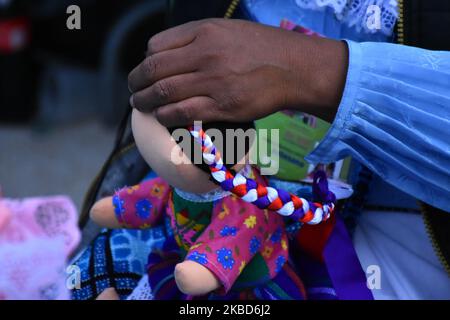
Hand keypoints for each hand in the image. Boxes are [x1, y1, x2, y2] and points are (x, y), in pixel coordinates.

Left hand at [128, 18, 347, 125]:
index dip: (145, 60)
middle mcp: (204, 54)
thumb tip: (170, 53)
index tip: (145, 69)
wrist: (294, 68)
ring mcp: (213, 81)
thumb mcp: (228, 30)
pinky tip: (162, 117)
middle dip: (136, 82)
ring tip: (140, 105)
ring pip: (164, 92)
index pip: (157, 46)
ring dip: (145, 101)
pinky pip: (183, 112)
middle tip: (133, 90)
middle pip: (154, 69)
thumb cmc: (263, 48)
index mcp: (204, 31)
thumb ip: (199, 38)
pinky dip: (166, 115)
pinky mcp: (222, 106)